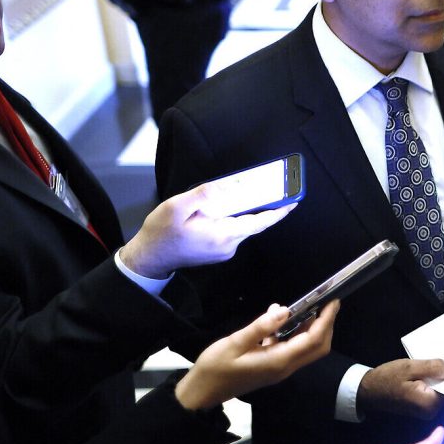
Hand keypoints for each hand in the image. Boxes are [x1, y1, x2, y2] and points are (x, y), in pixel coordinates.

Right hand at [118, 182, 295, 278]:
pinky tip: (224, 207)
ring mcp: (224, 250)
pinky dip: (234, 217)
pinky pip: (233, 230)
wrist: (149, 258)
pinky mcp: (218, 250)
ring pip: (242, 225)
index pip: (259, 222)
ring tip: (243, 192)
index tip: (293, 201)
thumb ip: (203, 194)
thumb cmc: (161, 233)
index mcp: (223, 235)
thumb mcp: (177, 207)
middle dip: (262, 204)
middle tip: (271, 186)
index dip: (278, 211)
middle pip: (253, 222)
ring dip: (245, 210)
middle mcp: (228, 245)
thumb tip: (226, 186)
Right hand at [174, 300, 337, 410]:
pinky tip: (280, 319)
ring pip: (305, 348)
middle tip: (325, 303)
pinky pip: (291, 349)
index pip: (313, 340)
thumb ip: (261, 327)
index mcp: (279, 361)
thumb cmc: (215, 368)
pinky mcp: (272, 367)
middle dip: (325, 325)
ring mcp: (279, 369)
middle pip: (317, 347)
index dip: (326, 321)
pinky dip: (293, 333)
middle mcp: (285, 367)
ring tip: (305, 306)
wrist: (201, 393)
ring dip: (310, 328)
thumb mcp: (234, 343)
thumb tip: (284, 310)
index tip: (332, 302)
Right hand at [358, 358, 443, 418]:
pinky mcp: (422, 408)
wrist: (367, 391)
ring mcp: (426, 411)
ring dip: (443, 378)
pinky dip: (436, 382)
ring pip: (443, 391)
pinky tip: (434, 370)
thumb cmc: (387, 378)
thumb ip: (434, 367)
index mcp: (430, 403)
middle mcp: (431, 411)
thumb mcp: (410, 367)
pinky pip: (435, 393)